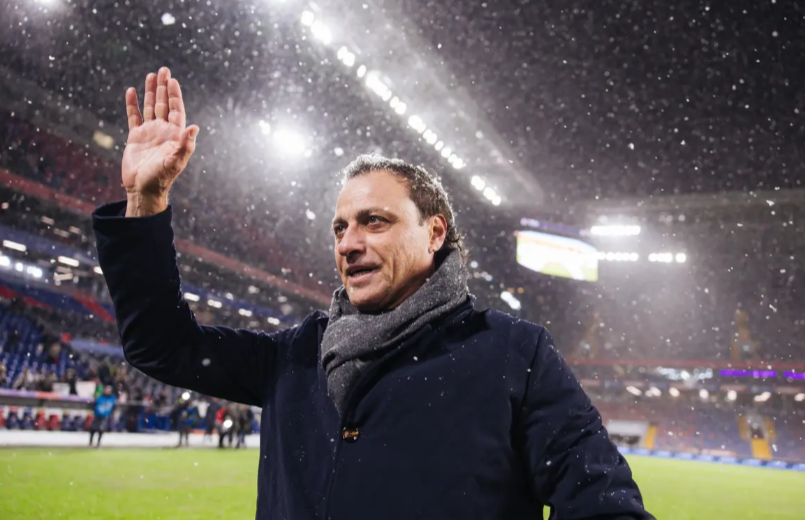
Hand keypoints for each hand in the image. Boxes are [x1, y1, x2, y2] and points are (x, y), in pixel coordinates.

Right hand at [121, 67, 198, 215]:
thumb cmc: (161, 177)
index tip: (172, 80)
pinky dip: (132, 104)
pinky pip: (134, 117)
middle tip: (163, 69)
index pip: (176, 110)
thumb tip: (195, 127)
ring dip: (149, 92)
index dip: (174, 95)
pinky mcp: (135, 137)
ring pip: (149, 107)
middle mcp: (163, 131)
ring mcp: (149, 132)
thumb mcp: (175, 161)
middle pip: (163, 104)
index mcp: (175, 135)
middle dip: (163, 87)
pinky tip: (132, 91)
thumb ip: (185, 144)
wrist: (143, 189)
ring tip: (150, 75)